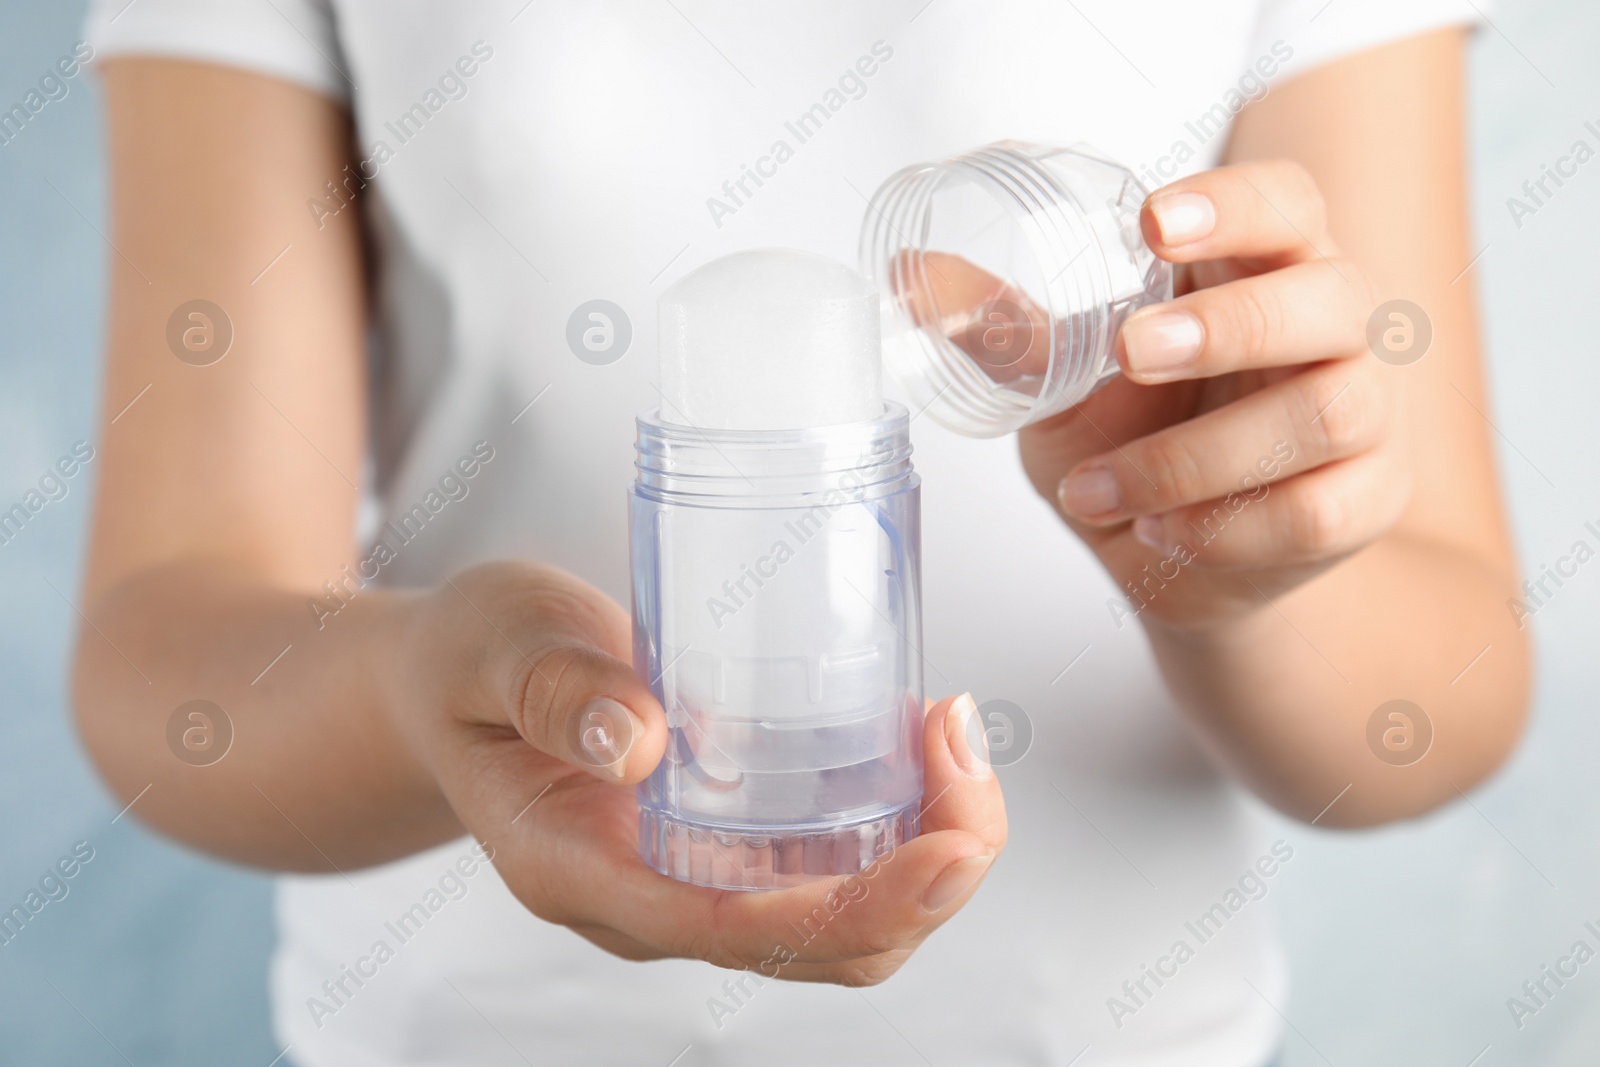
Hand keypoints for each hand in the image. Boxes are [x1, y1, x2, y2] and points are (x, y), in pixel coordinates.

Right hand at [384, 561, 1006, 985]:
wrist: (459, 679)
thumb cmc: (471, 664)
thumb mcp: (495, 645)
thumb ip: (554, 688)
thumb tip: (643, 743)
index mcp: (580, 871)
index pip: (733, 932)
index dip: (855, 907)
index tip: (946, 847)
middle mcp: (650, 899)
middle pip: (820, 949)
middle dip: (926, 881)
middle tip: (967, 750)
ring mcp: (696, 879)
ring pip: (845, 922)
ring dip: (930, 849)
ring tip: (957, 735)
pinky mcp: (730, 843)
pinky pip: (836, 866)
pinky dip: (903, 819)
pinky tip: (919, 739)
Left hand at [1016, 161, 1404, 627]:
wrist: (1178, 553)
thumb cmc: (1131, 438)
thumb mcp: (1063, 383)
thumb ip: (1009, 333)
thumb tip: (908, 274)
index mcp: (1262, 265)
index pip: (1284, 202)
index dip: (1232, 204)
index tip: (1153, 224)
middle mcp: (1333, 326)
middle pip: (1328, 298)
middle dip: (1227, 326)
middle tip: (1129, 354)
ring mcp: (1367, 412)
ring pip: (1325, 414)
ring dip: (1194, 459)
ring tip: (1097, 491)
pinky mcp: (1371, 499)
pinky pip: (1317, 512)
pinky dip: (1223, 528)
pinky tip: (1160, 531)